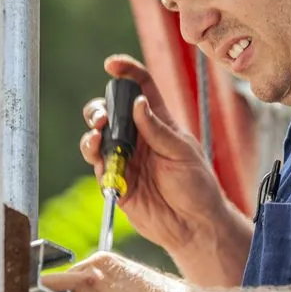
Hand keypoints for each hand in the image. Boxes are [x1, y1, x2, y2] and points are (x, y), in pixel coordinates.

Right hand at [81, 54, 230, 258]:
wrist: (194, 226)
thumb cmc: (197, 186)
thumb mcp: (183, 152)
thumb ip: (158, 130)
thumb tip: (138, 104)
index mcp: (159, 123)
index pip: (142, 89)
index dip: (127, 72)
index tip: (112, 65)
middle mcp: (139, 137)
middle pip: (111, 112)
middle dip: (100, 108)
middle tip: (102, 118)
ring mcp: (126, 158)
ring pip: (98, 137)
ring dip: (93, 133)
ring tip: (97, 136)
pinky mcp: (116, 181)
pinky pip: (97, 164)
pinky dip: (93, 156)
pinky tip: (98, 155)